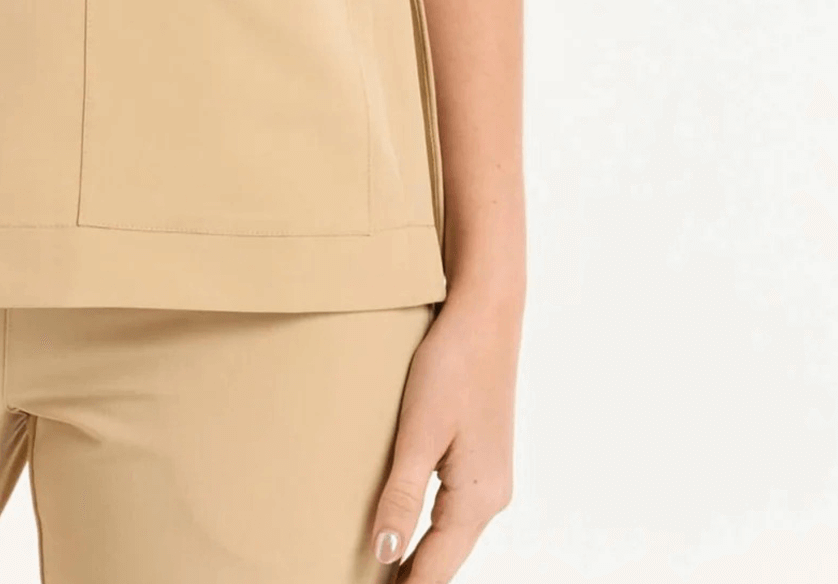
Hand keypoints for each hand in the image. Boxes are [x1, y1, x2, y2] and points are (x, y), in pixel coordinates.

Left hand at [367, 287, 521, 580]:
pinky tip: (406, 527)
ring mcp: (490, 477)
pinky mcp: (482, 457)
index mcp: (477, 498)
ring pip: (451, 535)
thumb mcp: (418, 433)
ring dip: (419, 555)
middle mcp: (491, 496)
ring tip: (382, 570)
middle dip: (411, 576)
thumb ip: (401, 496)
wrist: (485, 315)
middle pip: (446, 557)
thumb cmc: (451, 367)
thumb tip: (385, 553)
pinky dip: (430, 529)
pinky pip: (453, 510)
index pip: (436, 567)